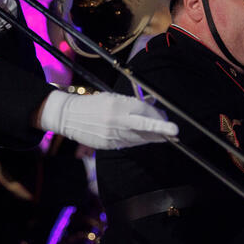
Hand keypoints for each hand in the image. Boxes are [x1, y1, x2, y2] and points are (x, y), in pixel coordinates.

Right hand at [38, 91, 178, 149]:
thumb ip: (133, 103)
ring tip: (165, 135)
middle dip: (161, 129)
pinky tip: (145, 137)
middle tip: (174, 131)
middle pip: (144, 126)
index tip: (166, 118)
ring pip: (140, 138)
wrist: (68, 116)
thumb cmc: (94, 104)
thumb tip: (153, 105)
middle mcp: (115, 121)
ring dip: (154, 137)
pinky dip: (140, 140)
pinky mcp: (108, 145)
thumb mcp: (113, 98)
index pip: (143, 111)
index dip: (157, 116)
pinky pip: (130, 144)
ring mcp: (111, 135)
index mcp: (116, 105)